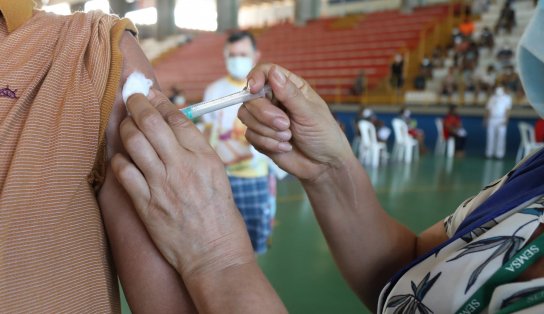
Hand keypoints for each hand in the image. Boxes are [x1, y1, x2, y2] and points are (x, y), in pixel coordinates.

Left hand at [111, 90, 253, 280]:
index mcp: (206, 158)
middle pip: (151, 122)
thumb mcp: (218, 177)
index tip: (151, 93)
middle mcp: (183, 166)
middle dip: (136, 102)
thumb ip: (197, 152)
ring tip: (126, 124)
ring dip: (126, 127)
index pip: (178, 118)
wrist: (214, 255)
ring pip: (134, 141)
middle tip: (130, 96)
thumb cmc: (220, 217)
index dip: (160, 101)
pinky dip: (119, 159)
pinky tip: (123, 157)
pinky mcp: (146, 204)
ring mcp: (162, 185)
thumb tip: (175, 129)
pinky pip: (123, 171)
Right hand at [238, 64, 352, 181]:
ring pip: (246, 116)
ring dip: (267, 130)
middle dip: (265, 114)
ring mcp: (265, 119)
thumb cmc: (323, 135)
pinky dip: (267, 143)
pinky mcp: (260, 136)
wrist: (323, 165)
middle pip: (250, 96)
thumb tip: (273, 72)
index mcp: (289, 87)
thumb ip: (289, 94)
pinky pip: (250, 135)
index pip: (264, 72)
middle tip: (286, 125)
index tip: (253, 89)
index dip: (255, 78)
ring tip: (288, 137)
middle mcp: (274, 100)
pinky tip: (285, 147)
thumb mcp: (309, 113)